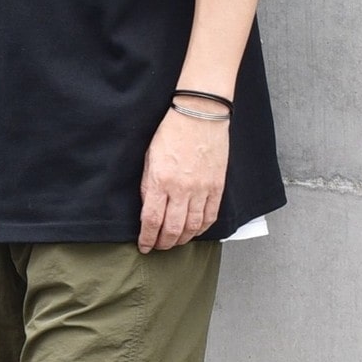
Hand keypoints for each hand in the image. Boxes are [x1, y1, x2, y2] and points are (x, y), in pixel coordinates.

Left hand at [138, 109, 228, 252]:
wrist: (200, 114)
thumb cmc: (172, 132)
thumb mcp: (150, 158)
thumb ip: (148, 186)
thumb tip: (148, 209)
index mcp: (160, 180)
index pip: (151, 220)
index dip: (147, 238)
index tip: (144, 246)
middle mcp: (181, 189)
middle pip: (172, 229)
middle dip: (163, 243)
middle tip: (159, 247)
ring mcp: (201, 189)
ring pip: (192, 227)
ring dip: (182, 239)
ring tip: (175, 242)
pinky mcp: (217, 187)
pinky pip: (210, 216)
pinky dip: (201, 229)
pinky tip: (194, 231)